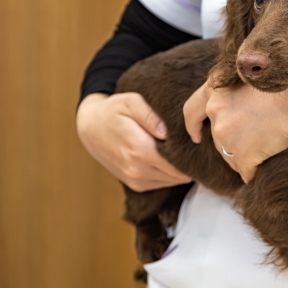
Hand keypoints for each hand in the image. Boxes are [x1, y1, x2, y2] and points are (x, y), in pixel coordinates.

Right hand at [77, 93, 191, 191]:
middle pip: (177, 174)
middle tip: (193, 145)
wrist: (90, 128)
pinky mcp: (136, 184)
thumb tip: (166, 132)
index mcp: (139, 150)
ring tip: (181, 150)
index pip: (176, 163)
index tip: (197, 142)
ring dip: (179, 169)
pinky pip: (162, 183)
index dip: (190, 155)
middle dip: (187, 162)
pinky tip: (168, 158)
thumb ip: (150, 116)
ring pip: (172, 181)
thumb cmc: (113, 111)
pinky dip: (169, 174)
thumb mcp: (131, 102)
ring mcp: (136, 180)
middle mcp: (137, 170)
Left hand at [184, 81, 287, 182]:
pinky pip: (246, 171)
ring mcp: (226, 135)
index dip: (193, 125)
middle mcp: (215, 112)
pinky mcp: (242, 154)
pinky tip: (264, 168)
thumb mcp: (247, 82)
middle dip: (232, 144)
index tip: (196, 137)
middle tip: (253, 140)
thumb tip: (235, 117)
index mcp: (214, 91)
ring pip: (231, 156)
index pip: (191, 110)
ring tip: (264, 149)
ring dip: (243, 158)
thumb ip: (231, 96)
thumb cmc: (281, 87)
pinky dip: (254, 171)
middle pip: (218, 138)